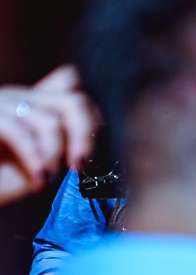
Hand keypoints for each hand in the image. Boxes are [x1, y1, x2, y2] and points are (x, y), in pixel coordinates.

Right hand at [0, 65, 97, 206]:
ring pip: (48, 120)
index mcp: (33, 103)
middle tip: (80, 166)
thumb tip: (100, 130)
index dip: (93, 123)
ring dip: (53, 156)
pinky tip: (38, 180)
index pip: (78, 94)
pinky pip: (17, 130)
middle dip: (85, 136)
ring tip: (46, 178)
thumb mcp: (41, 162)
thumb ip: (66, 143)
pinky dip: (34, 158)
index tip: (94, 155)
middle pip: (73, 101)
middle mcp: (16, 97)